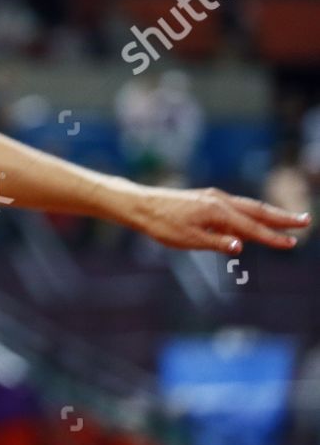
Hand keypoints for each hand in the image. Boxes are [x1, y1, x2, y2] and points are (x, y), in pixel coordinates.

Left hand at [127, 184, 309, 252]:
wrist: (141, 205)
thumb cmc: (162, 225)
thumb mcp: (188, 240)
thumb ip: (216, 242)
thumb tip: (240, 246)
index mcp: (217, 212)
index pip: (251, 228)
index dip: (272, 238)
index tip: (292, 243)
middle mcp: (219, 201)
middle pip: (257, 211)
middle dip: (282, 218)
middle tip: (306, 221)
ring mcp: (214, 198)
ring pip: (248, 206)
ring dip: (270, 213)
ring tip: (289, 219)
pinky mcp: (207, 199)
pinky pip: (236, 206)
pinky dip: (251, 213)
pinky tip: (255, 220)